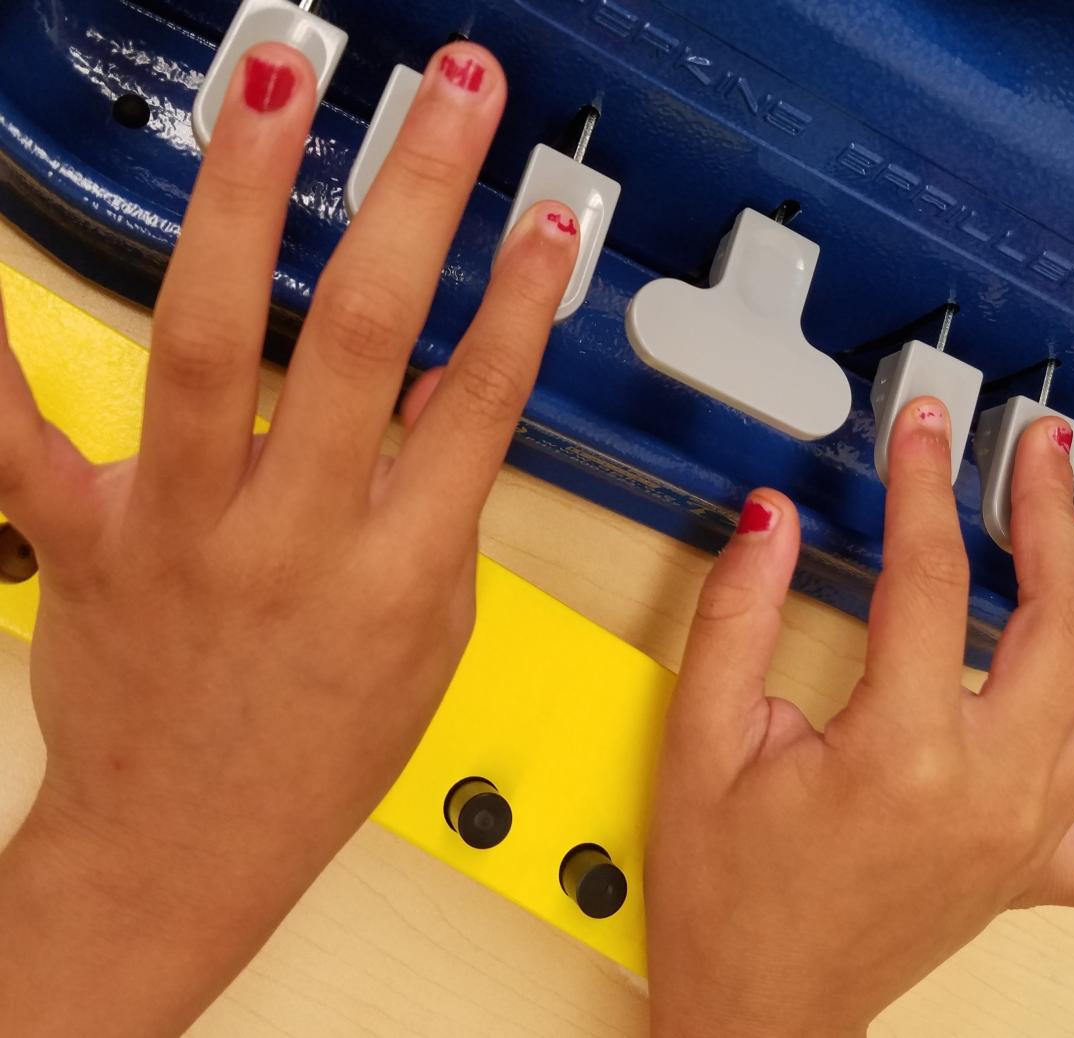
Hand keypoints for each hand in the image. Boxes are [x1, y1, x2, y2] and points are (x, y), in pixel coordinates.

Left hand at [0, 41, 576, 1036]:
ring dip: (249, 197)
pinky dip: (2, 349)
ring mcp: (178, 532)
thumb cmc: (320, 756)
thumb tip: (446, 403)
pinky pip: (24, 436)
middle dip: (416, 196)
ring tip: (280, 85)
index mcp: (396, 578)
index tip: (546, 213)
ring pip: (209, 340)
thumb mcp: (430, 645)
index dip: (519, 298)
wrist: (185, 849)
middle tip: (448, 94)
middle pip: (358, 337)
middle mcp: (289, 541)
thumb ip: (440, 520)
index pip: (475, 407)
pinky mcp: (84, 540)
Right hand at [647, 397, 1073, 1035]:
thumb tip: (769, 519)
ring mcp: (1026, 833)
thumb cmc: (726, 891)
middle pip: (1061, 619)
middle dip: (1052, 515)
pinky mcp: (1028, 870)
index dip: (924, 485)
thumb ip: (735, 617)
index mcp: (904, 754)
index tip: (923, 427)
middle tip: (1038, 451)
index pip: (932, 579)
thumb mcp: (702, 741)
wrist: (754, 1009)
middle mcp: (991, 791)